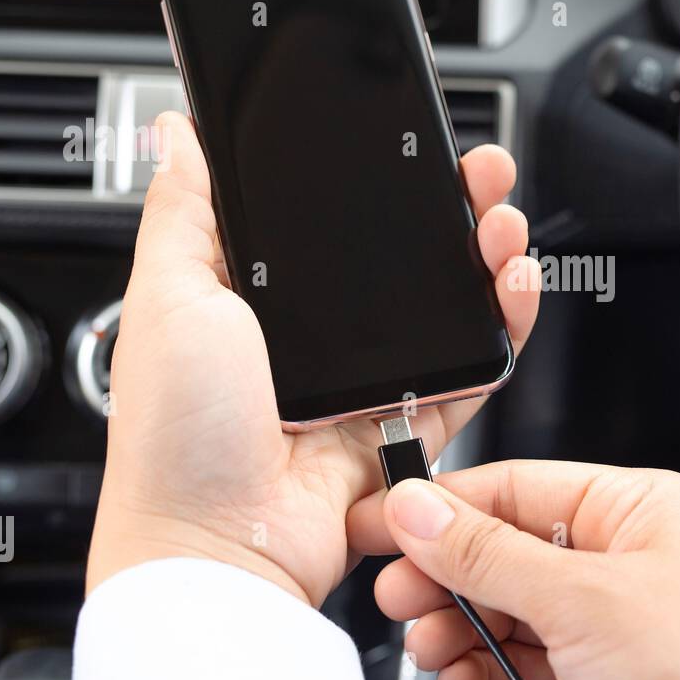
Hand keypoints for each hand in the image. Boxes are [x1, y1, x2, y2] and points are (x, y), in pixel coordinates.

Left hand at [87, 112, 538, 606]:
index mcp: (260, 299)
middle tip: (480, 173)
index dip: (376, 178)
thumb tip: (179, 134)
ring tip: (503, 223)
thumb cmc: (174, 435)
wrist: (217, 544)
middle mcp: (319, 338)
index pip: (333, 220)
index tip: (410, 142)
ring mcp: (369, 381)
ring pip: (449, 306)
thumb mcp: (166, 299)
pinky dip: (503, 330)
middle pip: (404, 256)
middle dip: (451, 206)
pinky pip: (471, 372)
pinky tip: (513, 287)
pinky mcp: (409, 425)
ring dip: (487, 257)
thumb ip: (184, 212)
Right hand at [347, 460, 679, 679]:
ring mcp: (605, 623)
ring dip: (456, 630)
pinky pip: (519, 664)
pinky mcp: (595, 679)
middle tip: (399, 596)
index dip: (440, 505)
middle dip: (444, 578)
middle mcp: (617, 559)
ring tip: (431, 645)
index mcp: (632, 508)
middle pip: (499, 552)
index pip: (513, 487)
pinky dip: (481, 673)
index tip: (381, 523)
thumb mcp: (587, 599)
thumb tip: (419, 509)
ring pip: (503, 613)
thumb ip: (491, 554)